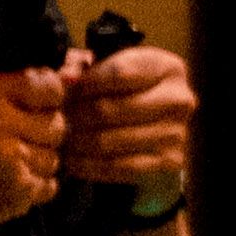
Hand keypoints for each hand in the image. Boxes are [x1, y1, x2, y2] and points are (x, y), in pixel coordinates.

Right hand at [0, 12, 68, 235]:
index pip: (49, 84)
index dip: (46, 95)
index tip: (31, 104)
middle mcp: (1, 124)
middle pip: (58, 121)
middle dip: (42, 129)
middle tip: (15, 136)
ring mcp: (13, 160)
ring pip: (57, 154)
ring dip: (39, 158)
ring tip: (8, 159)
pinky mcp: (20, 192)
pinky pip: (52, 183)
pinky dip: (37, 185)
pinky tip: (9, 180)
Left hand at [57, 36, 194, 195]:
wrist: (160, 128)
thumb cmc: (128, 92)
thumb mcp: (111, 70)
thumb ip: (84, 69)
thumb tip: (65, 78)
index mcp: (168, 68)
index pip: (118, 73)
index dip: (83, 83)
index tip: (63, 89)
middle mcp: (179, 100)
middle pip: (110, 109)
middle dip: (75, 115)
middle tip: (56, 118)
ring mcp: (177, 134)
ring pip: (108, 141)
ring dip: (77, 142)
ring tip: (61, 138)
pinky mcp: (169, 163)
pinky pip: (118, 168)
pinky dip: (89, 165)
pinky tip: (73, 160)